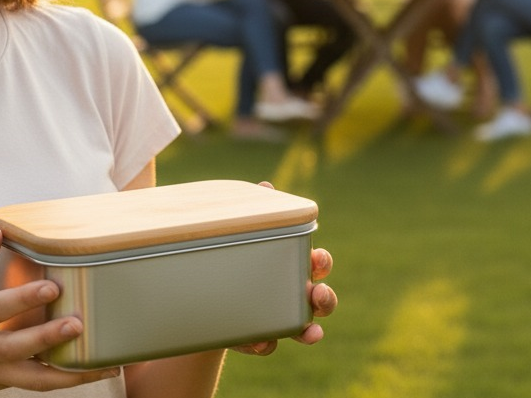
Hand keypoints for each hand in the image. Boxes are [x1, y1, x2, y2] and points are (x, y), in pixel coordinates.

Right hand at [0, 229, 118, 391]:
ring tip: (102, 364)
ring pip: (30, 379)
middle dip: (47, 338)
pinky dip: (65, 380)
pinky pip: (35, 383)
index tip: (51, 288)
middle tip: (78, 324)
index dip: (21, 300)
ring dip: (67, 374)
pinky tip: (95, 370)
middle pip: (13, 349)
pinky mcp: (0, 382)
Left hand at [232, 183, 337, 356]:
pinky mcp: (255, 337)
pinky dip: (265, 344)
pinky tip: (259, 342)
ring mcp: (277, 319)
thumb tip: (266, 186)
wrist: (203, 289)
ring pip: (303, 328)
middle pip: (322, 300)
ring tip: (310, 332)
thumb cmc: (234, 254)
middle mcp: (292, 295)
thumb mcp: (241, 232)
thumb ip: (256, 211)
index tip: (316, 259)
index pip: (316, 263)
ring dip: (310, 330)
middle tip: (318, 295)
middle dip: (326, 299)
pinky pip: (266, 345)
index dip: (321, 263)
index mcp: (292, 265)